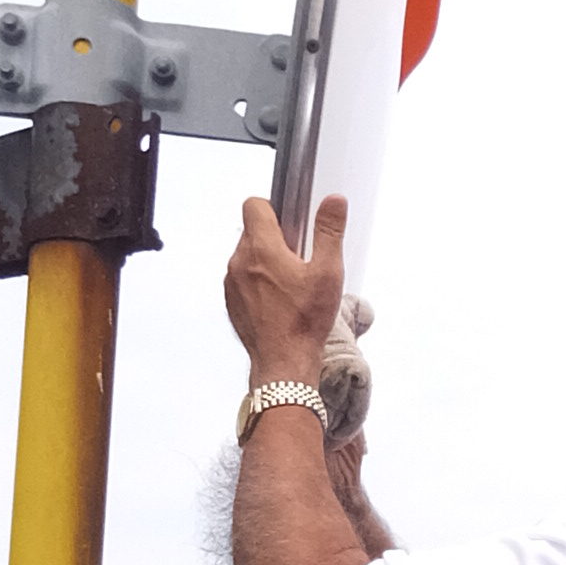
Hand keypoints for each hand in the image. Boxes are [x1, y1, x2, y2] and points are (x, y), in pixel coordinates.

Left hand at [226, 193, 345, 383]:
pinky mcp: (231, 301)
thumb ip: (329, 232)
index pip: (254, 205)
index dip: (274, 209)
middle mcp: (240, 261)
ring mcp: (231, 283)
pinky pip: (242, 280)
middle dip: (274, 239)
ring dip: (265, 262)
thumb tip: (334, 202)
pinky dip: (257, 283)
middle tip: (298, 262)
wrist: (284, 363)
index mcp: (261, 248)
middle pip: (252, 231)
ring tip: (290, 285)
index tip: (291, 226)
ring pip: (247, 256)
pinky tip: (278, 301)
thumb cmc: (304, 322)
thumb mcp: (328, 273)